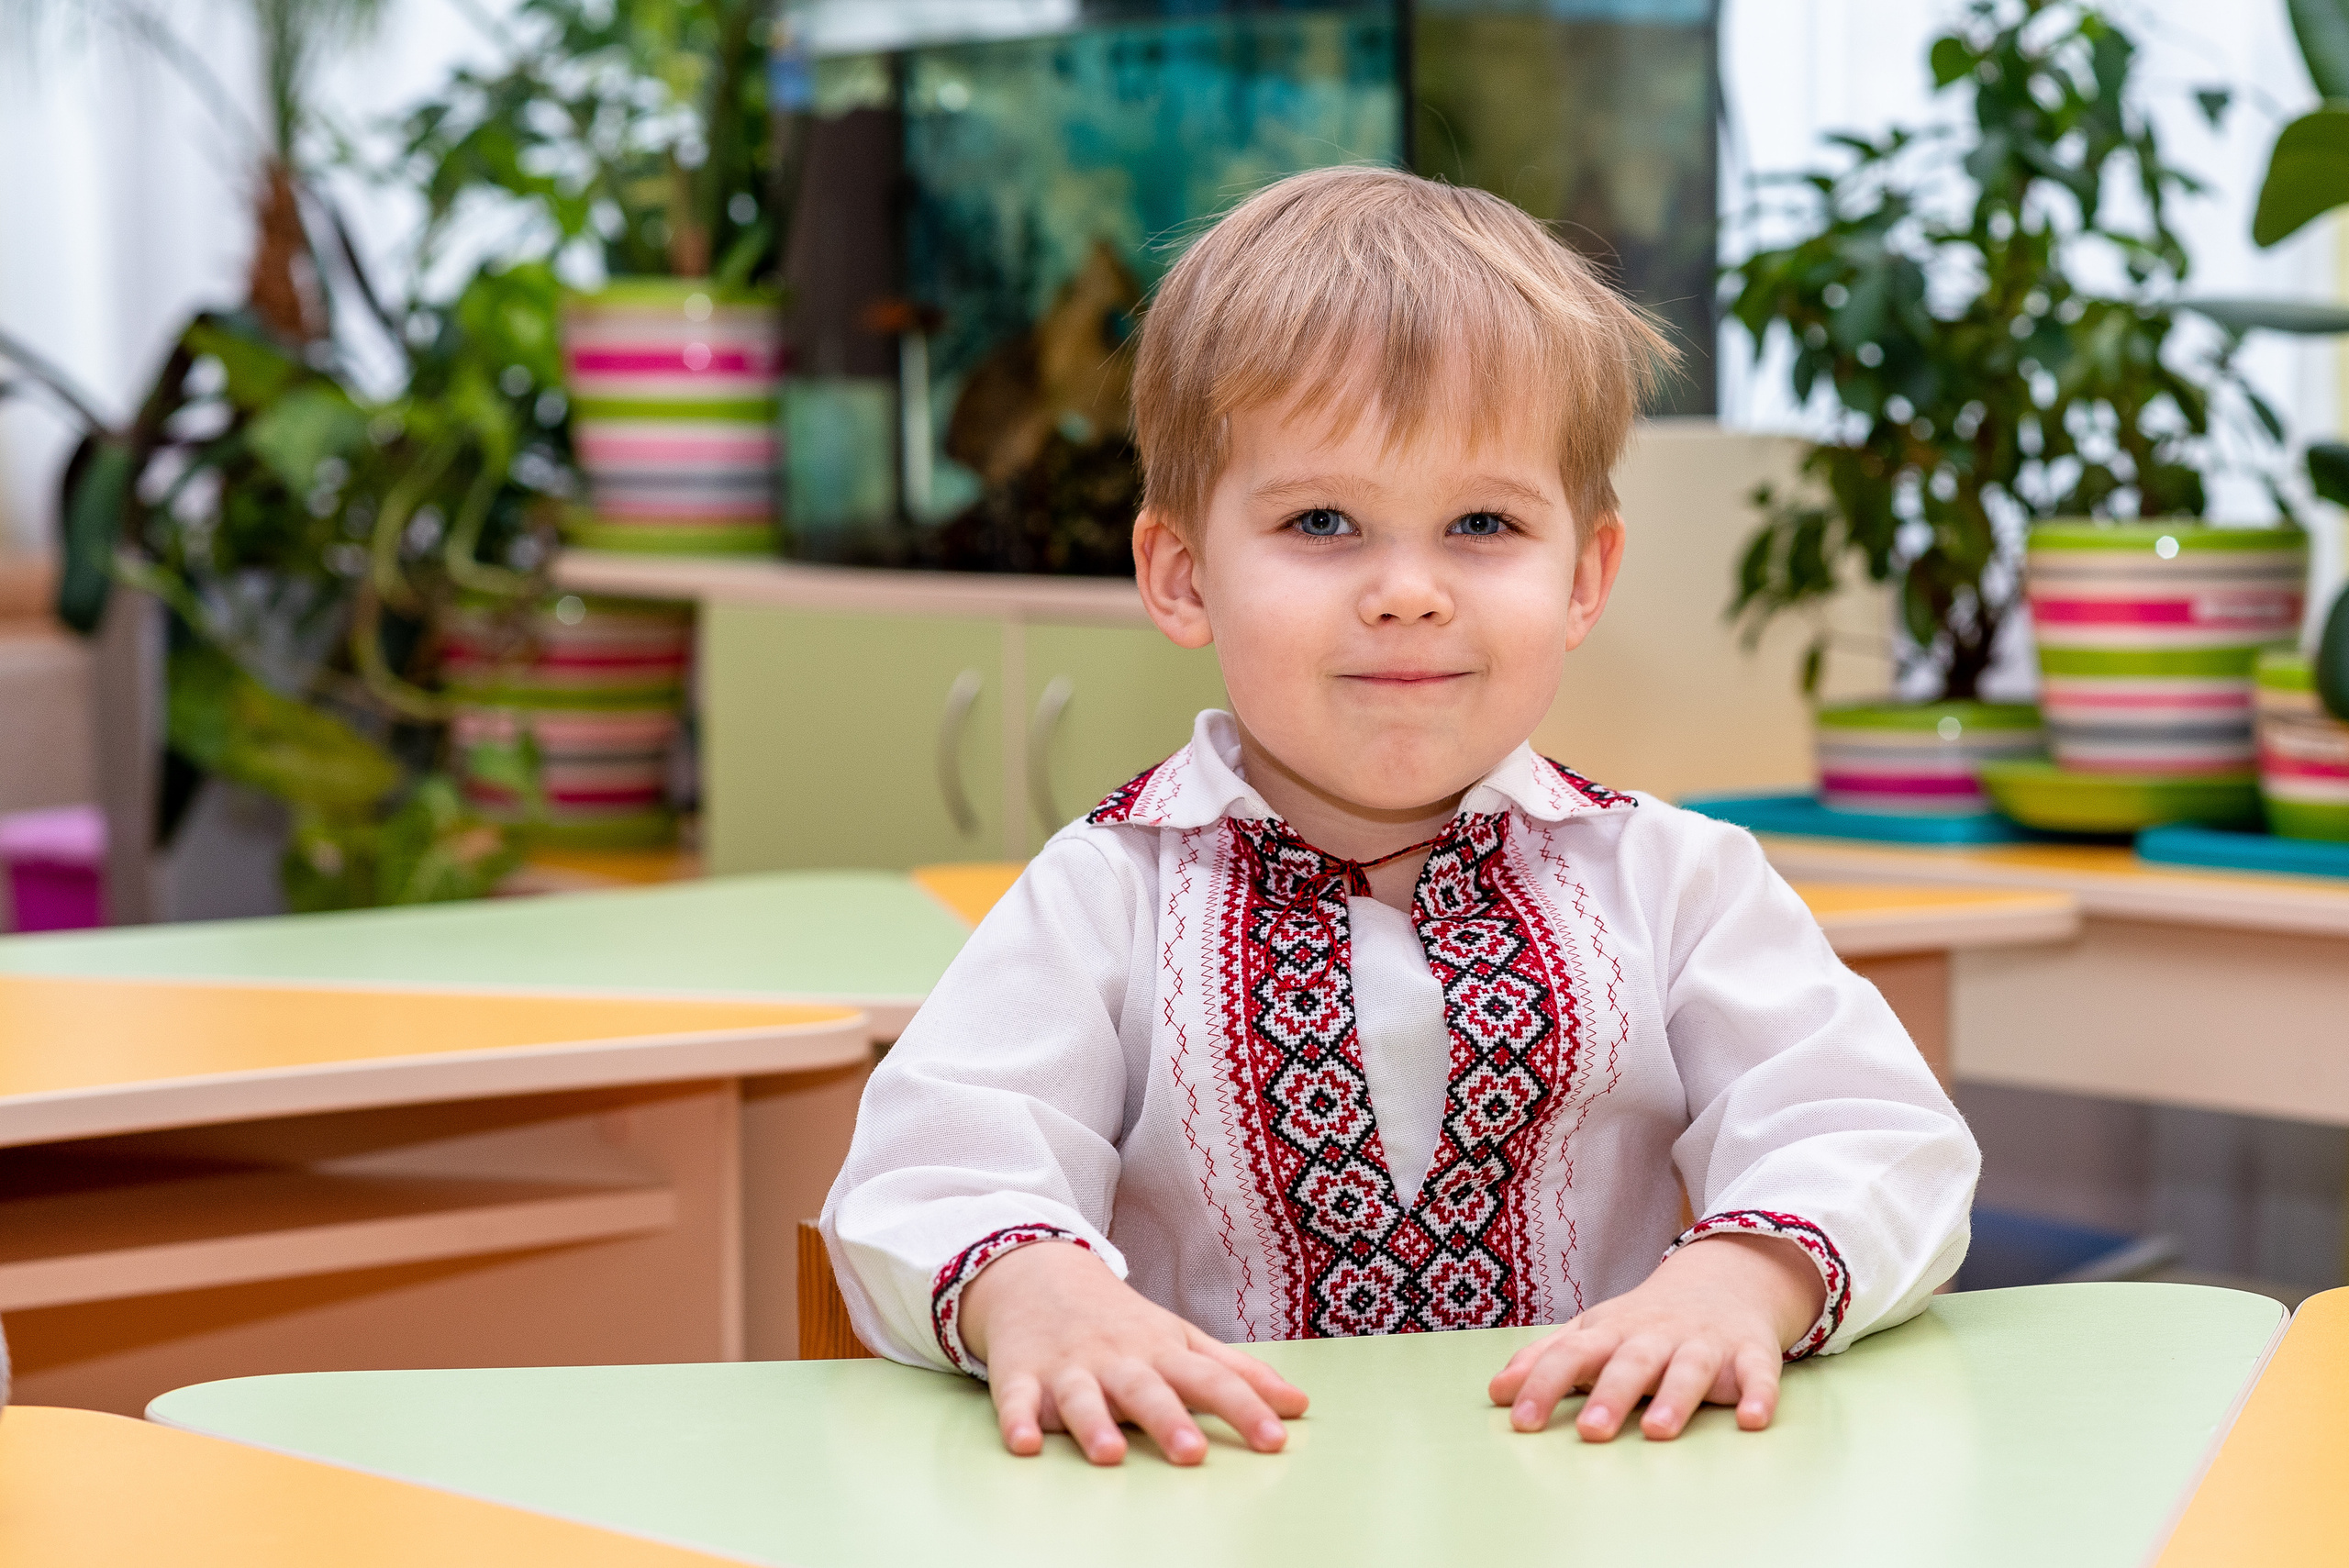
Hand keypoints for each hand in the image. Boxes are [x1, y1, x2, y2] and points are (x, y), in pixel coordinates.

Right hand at [958, 1240, 1308, 1465]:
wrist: (1039, 1273)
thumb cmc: (1122, 1322)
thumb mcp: (1181, 1339)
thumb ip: (1237, 1374)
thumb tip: (1298, 1405)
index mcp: (1162, 1352)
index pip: (1211, 1381)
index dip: (1244, 1410)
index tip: (1275, 1441)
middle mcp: (1118, 1359)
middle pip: (1147, 1390)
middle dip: (1168, 1420)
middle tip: (1192, 1453)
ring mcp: (1068, 1367)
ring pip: (1082, 1397)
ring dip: (1094, 1425)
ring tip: (1110, 1454)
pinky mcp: (1021, 1374)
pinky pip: (1016, 1399)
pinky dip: (1017, 1420)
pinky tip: (1025, 1444)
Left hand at [1486, 1234, 1826, 1441]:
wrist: (1723, 1280)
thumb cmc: (1646, 1322)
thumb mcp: (1594, 1333)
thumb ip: (1547, 1361)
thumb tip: (1497, 1392)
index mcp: (1612, 1334)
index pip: (1572, 1355)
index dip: (1544, 1384)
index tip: (1521, 1420)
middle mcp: (1656, 1336)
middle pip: (1630, 1363)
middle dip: (1610, 1396)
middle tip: (1590, 1431)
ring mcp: (1704, 1343)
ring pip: (1689, 1369)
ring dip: (1675, 1398)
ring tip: (1658, 1430)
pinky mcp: (1750, 1353)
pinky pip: (1758, 1373)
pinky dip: (1758, 1395)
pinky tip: (1752, 1420)